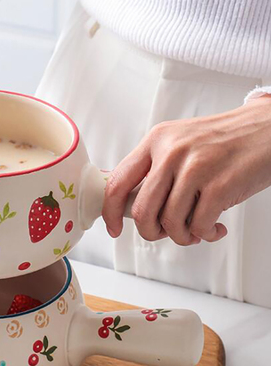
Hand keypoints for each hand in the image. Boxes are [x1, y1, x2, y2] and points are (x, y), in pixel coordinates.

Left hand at [103, 95, 270, 245]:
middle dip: (150, 232)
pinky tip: (214, 227)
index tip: (114, 228)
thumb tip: (129, 205)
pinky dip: (205, 234)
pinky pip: (198, 227)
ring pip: (169, 222)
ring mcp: (195, 168)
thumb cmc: (223, 142)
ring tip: (195, 229)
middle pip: (141, 210)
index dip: (110, 211)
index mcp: (156, 140)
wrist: (269, 129)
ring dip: (181, 236)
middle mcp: (172, 152)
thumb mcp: (179, 143)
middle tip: (162, 233)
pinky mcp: (219, 185)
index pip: (118, 182)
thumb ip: (154, 170)